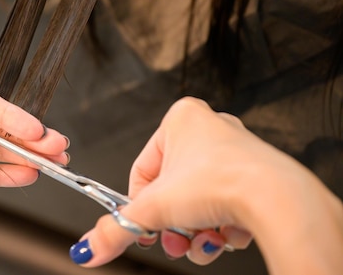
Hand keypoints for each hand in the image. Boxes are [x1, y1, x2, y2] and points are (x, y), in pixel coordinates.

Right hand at [69, 97, 342, 273]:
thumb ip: (115, 229)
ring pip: (199, 201)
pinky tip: (225, 235)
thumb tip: (90, 247)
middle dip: (173, 223)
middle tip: (174, 239)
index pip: (143, 170)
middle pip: (173, 189)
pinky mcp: (255, 174)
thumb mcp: (153, 209)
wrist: (275, 199)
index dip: (140, 206)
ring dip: (196, 229)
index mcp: (180, 119)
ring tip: (202, 241)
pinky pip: (226, 204)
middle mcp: (210, 129)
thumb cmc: (220, 182)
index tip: (143, 227)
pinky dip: (222, 225)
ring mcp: (235, 151)